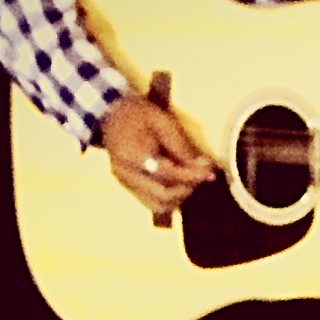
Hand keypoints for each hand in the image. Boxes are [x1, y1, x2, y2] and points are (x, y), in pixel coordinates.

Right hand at [100, 94, 216, 214]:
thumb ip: (181, 146)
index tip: (210, 172)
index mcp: (132, 154)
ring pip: (158, 205)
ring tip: (191, 181)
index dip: (192, 175)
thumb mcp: (162, 121)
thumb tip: (203, 166)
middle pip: (163, 196)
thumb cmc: (137, 113)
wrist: (110, 114)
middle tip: (202, 177)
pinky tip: (178, 185)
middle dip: (187, 189)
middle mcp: (125, 174)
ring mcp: (125, 182)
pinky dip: (169, 198)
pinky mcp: (127, 186)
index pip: (168, 174)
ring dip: (179, 197)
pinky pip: (152, 203)